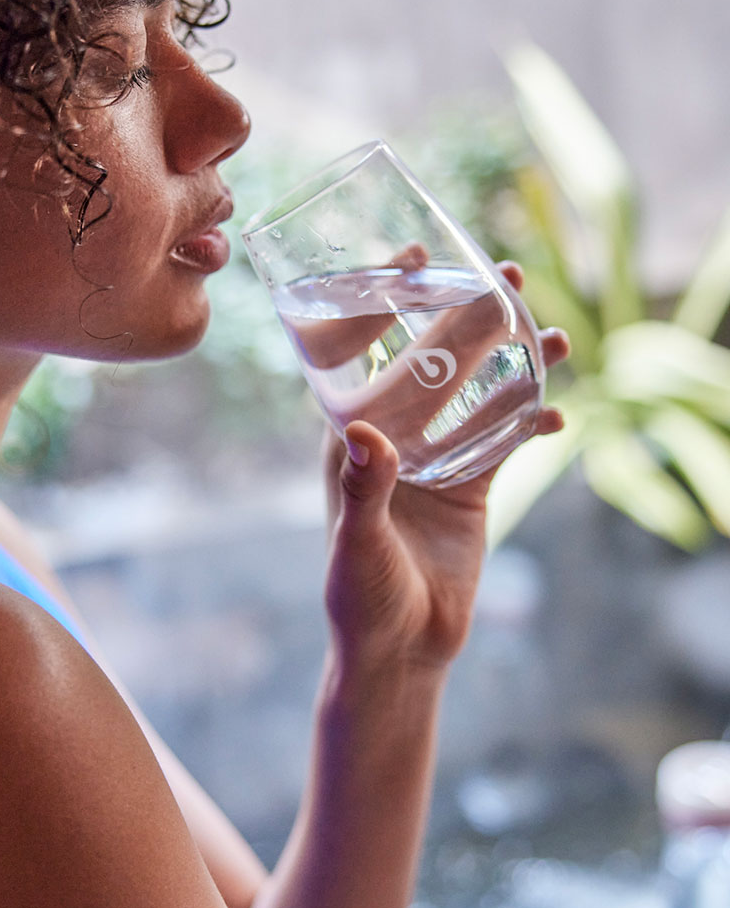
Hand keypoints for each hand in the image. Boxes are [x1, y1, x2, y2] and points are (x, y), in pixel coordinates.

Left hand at [321, 260, 570, 668]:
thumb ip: (364, 491)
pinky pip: (506, 442)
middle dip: (465, 317)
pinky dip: (530, 424)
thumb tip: (363, 435)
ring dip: (512, 362)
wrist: (400, 650)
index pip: (361, 357)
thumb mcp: (358, 542)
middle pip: (432, 361)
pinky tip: (556, 415)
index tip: (409, 257)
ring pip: (478, 394)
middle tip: (502, 275)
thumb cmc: (361, 598)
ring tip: (549, 331)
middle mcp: (392, 440)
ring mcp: (434, 460)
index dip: (381, 305)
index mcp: (350, 441)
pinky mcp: (471, 488)